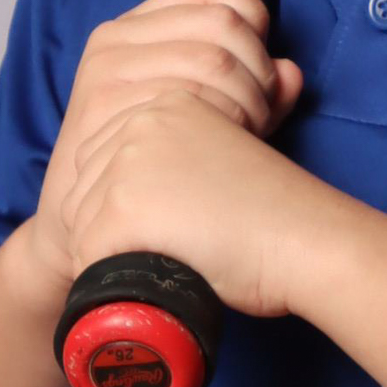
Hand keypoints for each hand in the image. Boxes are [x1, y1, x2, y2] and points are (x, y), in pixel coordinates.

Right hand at [17, 0, 303, 298]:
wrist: (80, 225)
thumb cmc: (151, 165)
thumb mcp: (202, 112)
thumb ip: (253, 88)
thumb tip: (292, 73)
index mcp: (138, 24)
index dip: (254, 21)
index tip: (261, 72)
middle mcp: (117, 37)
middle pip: (225, 24)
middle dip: (259, 72)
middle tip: (261, 119)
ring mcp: (107, 71)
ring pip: (214, 59)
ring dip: (248, 102)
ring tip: (242, 140)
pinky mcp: (105, 108)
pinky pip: (190, 98)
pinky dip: (223, 124)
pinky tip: (219, 153)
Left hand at [57, 87, 333, 320]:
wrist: (304, 239)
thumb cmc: (279, 212)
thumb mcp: (230, 153)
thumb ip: (202, 142)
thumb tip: (208, 131)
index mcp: (166, 106)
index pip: (105, 156)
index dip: (124, 200)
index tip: (162, 225)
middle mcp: (141, 123)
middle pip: (85, 185)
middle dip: (110, 224)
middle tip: (160, 248)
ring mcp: (127, 163)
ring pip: (81, 221)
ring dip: (110, 251)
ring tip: (161, 262)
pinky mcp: (124, 207)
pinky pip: (87, 254)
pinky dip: (108, 278)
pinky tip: (148, 280)